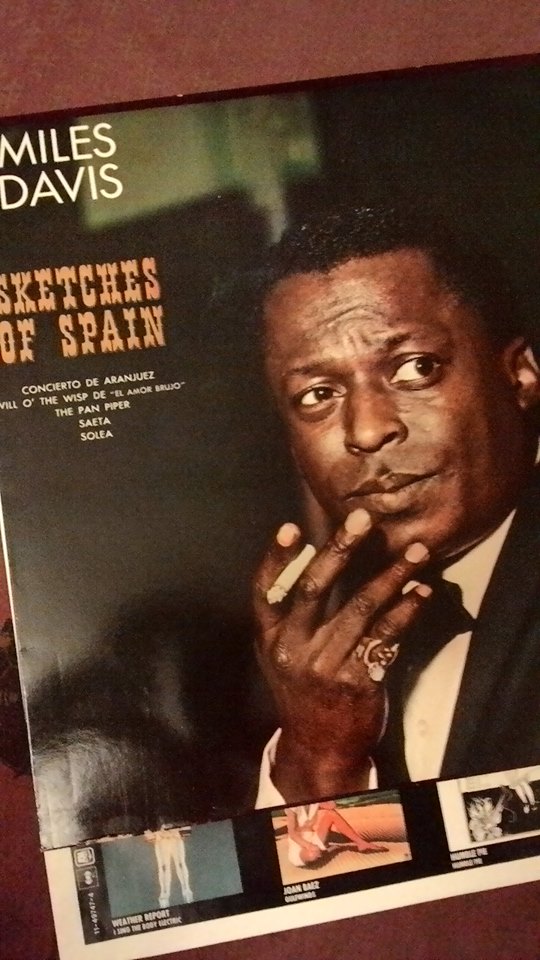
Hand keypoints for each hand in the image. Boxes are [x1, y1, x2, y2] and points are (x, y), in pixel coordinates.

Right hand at [254, 508, 430, 802]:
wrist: (321, 747)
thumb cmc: (305, 689)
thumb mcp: (283, 655)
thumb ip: (294, 616)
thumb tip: (322, 555)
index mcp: (271, 640)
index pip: (266, 592)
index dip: (277, 559)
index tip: (292, 527)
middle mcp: (294, 650)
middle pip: (316, 589)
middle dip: (341, 549)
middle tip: (363, 518)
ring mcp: (326, 666)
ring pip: (361, 608)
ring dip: (392, 575)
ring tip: (416, 552)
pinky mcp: (358, 681)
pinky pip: (386, 636)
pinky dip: (407, 611)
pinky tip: (422, 592)